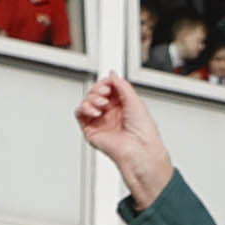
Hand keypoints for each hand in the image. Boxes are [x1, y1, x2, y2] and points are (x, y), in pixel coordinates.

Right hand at [74, 71, 175, 213]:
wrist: (140, 150)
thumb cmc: (144, 132)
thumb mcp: (135, 101)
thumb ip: (122, 85)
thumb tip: (112, 74)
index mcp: (122, 106)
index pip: (108, 88)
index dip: (106, 83)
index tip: (109, 83)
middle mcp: (111, 113)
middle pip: (95, 93)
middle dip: (98, 89)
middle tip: (104, 92)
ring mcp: (100, 122)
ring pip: (86, 102)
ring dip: (91, 98)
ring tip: (101, 104)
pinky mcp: (91, 130)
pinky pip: (80, 114)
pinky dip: (84, 108)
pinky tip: (95, 111)